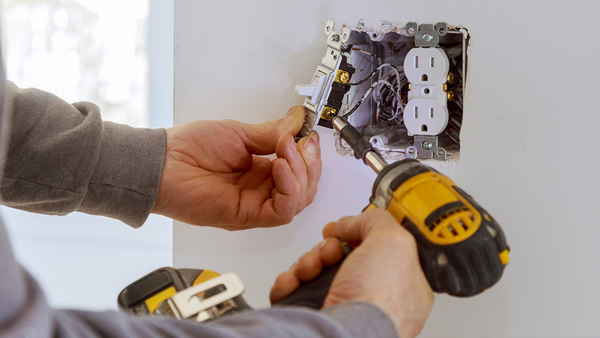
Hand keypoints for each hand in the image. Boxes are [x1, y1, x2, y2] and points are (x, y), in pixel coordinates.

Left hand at [152, 106, 321, 229]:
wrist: (162, 164)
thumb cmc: (188, 149)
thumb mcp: (238, 132)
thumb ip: (271, 132)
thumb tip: (296, 121)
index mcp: (260, 171)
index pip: (299, 171)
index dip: (308, 155)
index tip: (307, 135)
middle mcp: (260, 190)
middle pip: (305, 188)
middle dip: (310, 164)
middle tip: (301, 142)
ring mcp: (255, 204)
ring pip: (298, 201)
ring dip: (301, 174)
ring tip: (286, 150)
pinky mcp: (247, 216)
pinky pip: (282, 211)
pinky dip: (289, 189)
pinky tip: (281, 167)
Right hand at [270, 210, 433, 337]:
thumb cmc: (379, 304)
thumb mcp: (393, 242)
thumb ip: (377, 221)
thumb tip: (353, 222)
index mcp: (402, 284)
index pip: (379, 249)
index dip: (360, 233)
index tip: (348, 226)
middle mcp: (372, 298)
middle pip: (342, 257)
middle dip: (328, 246)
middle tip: (330, 250)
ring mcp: (342, 309)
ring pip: (316, 272)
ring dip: (307, 262)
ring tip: (310, 268)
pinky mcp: (315, 317)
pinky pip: (295, 291)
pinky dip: (289, 282)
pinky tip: (293, 281)